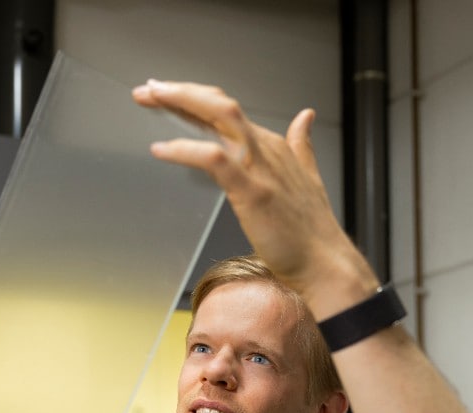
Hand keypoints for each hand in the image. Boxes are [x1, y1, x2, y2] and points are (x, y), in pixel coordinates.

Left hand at [131, 79, 374, 311]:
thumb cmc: (311, 231)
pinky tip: (162, 149)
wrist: (325, 262)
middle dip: (180, 92)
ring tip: (151, 99)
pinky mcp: (253, 192)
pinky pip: (214, 159)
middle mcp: (265, 149)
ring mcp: (260, 168)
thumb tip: (306, 117)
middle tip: (147, 89)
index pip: (227, 110)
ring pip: (220, 118)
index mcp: (272, 147)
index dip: (194, 97)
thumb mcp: (307, 176)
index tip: (165, 94)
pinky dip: (186, 150)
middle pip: (220, 104)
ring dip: (182, 104)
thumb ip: (301, 144)